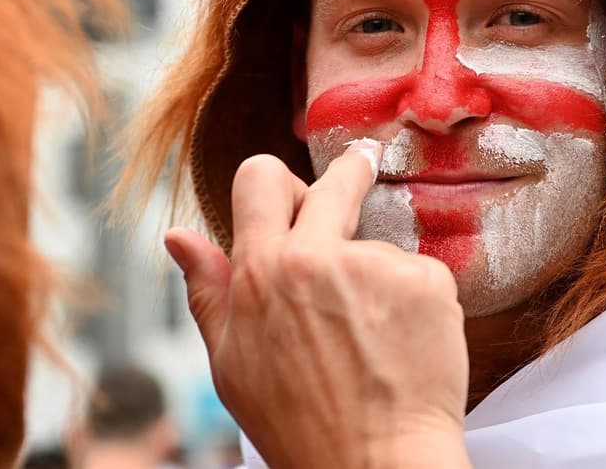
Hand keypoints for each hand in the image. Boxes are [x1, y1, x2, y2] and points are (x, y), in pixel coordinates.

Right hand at [165, 140, 470, 468]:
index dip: (275, 182)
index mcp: (261, 271)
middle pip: (335, 183)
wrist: (376, 466)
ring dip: (375, 279)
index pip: (260, 178)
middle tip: (362, 166)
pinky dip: (415, 304)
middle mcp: (317, 257)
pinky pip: (419, 275)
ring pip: (377, 248)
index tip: (299, 186)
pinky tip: (402, 346)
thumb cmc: (298, 423)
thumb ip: (208, 292)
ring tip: (371, 341)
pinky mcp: (427, 281)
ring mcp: (377, 266)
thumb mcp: (231, 363)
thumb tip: (178, 237)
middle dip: (351, 172)